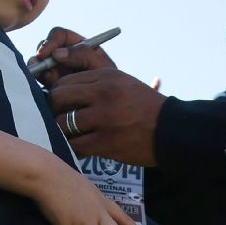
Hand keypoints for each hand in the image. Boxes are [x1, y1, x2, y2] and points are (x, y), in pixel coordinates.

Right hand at [31, 27, 116, 87]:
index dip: (50, 41)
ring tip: (49, 83)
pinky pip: (39, 82)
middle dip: (40, 59)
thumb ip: (84, 55)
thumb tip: (57, 53)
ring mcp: (58, 71)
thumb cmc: (111, 85)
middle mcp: (66, 57)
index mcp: (79, 47)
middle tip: (38, 70)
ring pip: (40, 66)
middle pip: (45, 49)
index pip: (60, 35)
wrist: (111, 107)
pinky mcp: (52, 86)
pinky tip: (47, 91)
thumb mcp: (102, 68)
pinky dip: (39, 84)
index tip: (44, 54)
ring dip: (38, 72)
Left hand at [48, 68, 164, 165]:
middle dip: (54, 110)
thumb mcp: (123, 83)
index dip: (57, 93)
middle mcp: (105, 93)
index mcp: (107, 76)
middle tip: (60, 118)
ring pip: (63, 123)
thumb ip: (93, 83)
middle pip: (58, 98)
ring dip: (62, 131)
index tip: (60, 103)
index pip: (65, 80)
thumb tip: (58, 89)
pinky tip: (79, 146)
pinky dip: (73, 148)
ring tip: (70, 134)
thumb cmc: (143, 107)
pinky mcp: (107, 142)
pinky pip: (75, 145)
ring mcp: (105, 118)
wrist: (171, 131)